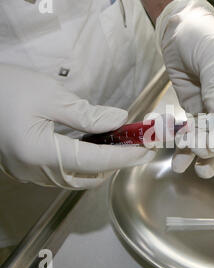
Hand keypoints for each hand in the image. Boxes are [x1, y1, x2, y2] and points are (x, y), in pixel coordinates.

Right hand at [0, 65, 155, 188]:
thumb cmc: (5, 89)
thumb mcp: (49, 95)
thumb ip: (87, 114)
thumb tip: (119, 120)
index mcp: (41, 153)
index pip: (96, 161)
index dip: (125, 156)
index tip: (146, 150)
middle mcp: (36, 171)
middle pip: (88, 177)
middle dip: (115, 164)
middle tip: (135, 147)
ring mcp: (29, 173)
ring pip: (76, 179)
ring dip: (100, 166)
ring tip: (118, 146)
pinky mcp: (26, 167)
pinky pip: (62, 173)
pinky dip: (83, 164)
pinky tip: (92, 147)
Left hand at [155, 0, 213, 177]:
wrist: (180, 29)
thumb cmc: (205, 37)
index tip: (212, 141)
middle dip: (212, 146)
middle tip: (195, 150)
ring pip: (210, 139)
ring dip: (197, 153)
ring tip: (183, 166)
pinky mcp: (196, 111)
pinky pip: (192, 132)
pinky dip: (184, 146)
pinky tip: (178, 161)